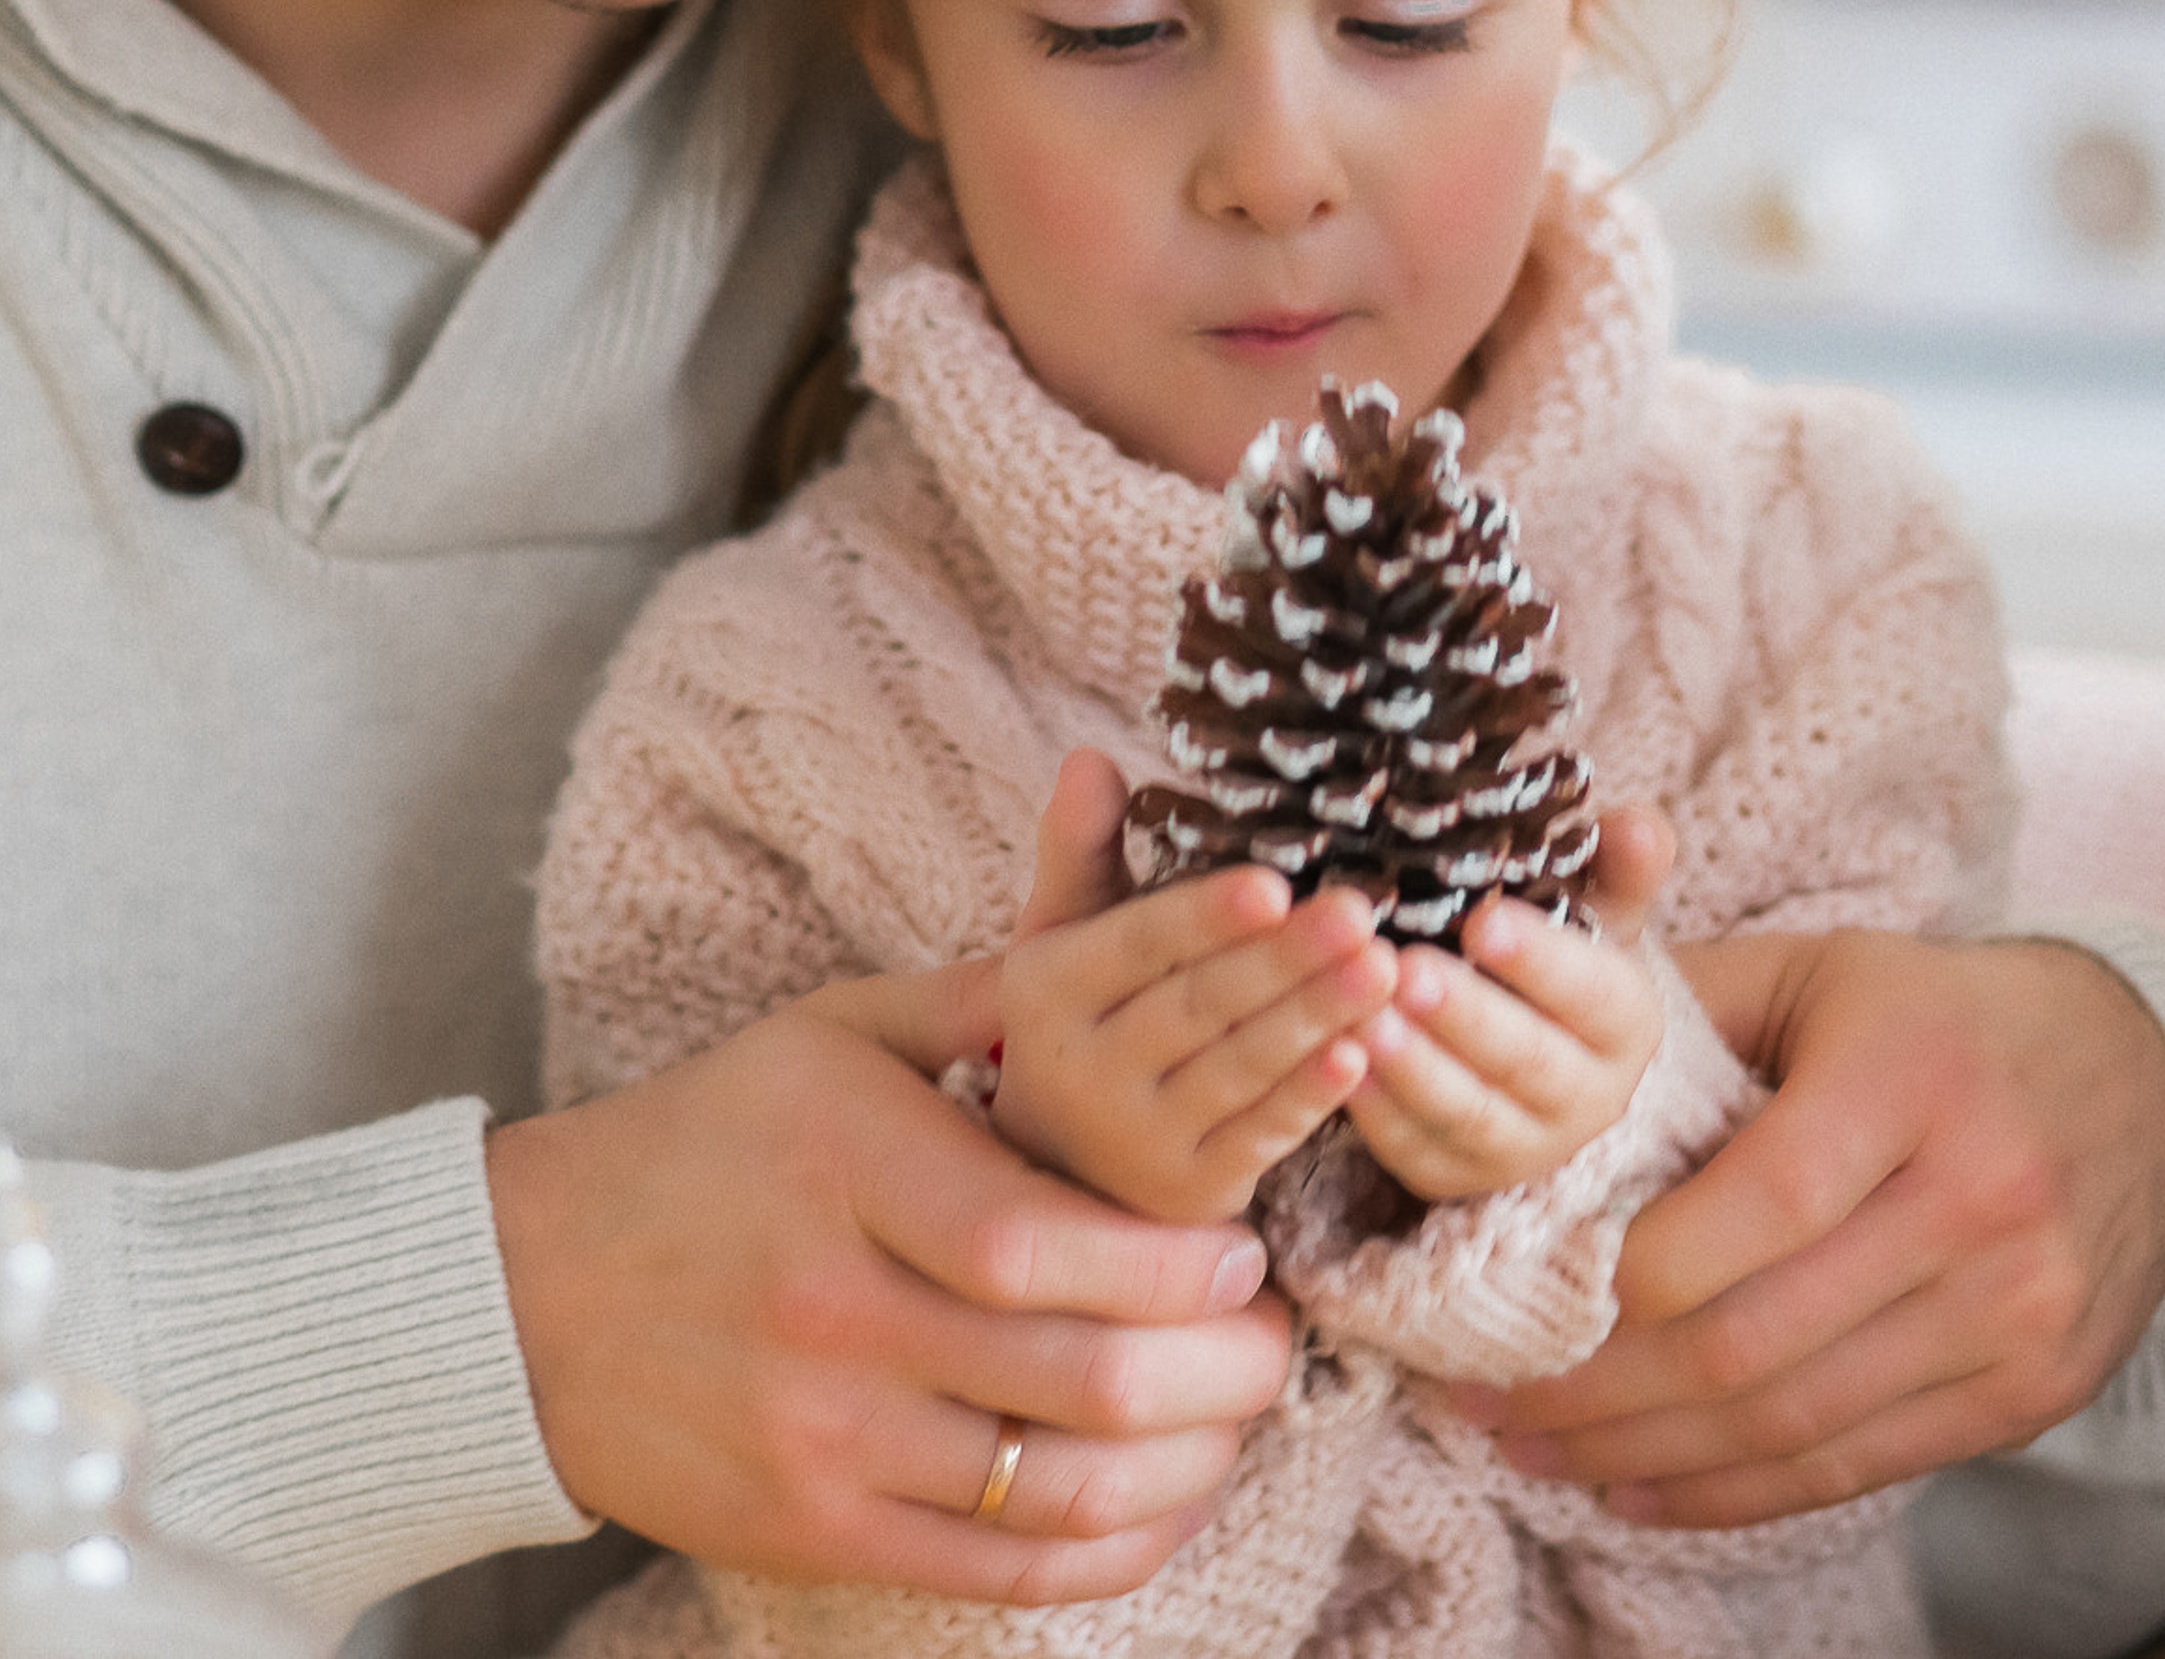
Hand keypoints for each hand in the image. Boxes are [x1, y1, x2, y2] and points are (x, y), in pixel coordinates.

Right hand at [488, 957, 1292, 1604]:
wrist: (519, 1295)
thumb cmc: (703, 1140)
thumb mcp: (825, 1033)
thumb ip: (978, 998)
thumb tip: (1123, 960)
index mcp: (847, 1172)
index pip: (1041, 1247)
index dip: (1170, 1267)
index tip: (1242, 1255)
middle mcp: (831, 1315)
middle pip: (1076, 1380)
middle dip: (1220, 1372)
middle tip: (1276, 1342)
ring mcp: (816, 1441)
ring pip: (1055, 1490)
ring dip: (1188, 1466)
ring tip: (1237, 1418)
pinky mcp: (808, 1532)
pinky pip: (996, 1572)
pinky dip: (1109, 1550)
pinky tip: (1164, 1501)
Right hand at [992, 751, 1400, 1223]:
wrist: (1058, 1160)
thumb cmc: (1084, 1013)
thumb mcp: (1063, 932)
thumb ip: (1082, 846)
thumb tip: (1090, 756)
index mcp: (1045, 992)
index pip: (1135, 945)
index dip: (1204, 917)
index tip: (1274, 882)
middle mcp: (1079, 1071)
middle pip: (1198, 1005)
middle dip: (1285, 959)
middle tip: (1361, 911)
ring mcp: (1134, 1141)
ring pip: (1238, 1069)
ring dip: (1316, 1017)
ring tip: (1386, 968)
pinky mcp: (1188, 1192)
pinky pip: (1260, 1136)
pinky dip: (1311, 1097)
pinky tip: (1363, 1053)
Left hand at [1346, 894, 1663, 1200]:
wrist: (1540, 1047)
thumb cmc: (1557, 953)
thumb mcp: (1599, 908)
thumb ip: (1622, 866)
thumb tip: (1634, 822)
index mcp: (1626, 1023)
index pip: (1593, 993)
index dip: (1540, 960)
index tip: (1483, 919)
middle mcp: (1588, 1099)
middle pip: (1528, 1061)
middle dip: (1465, 1017)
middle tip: (1406, 971)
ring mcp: (1522, 1148)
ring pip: (1468, 1115)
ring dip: (1413, 1069)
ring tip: (1361, 1018)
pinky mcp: (1456, 1175)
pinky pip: (1413, 1149)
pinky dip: (1373, 1110)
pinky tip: (1333, 1062)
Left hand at [1463, 928, 2164, 1525]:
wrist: (2141, 1077)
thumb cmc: (1933, 1014)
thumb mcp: (1817, 969)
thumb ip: (1685, 1013)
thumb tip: (1539, 1076)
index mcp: (1912, 1077)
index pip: (1755, 1207)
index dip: (1624, 1271)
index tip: (1516, 1289)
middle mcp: (1980, 1202)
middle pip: (1755, 1337)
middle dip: (1600, 1387)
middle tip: (1487, 1399)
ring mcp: (2018, 1312)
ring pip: (1795, 1421)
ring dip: (1646, 1455)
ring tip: (1539, 1450)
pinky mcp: (2034, 1393)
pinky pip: (1858, 1465)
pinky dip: (1737, 1491)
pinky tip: (1642, 1486)